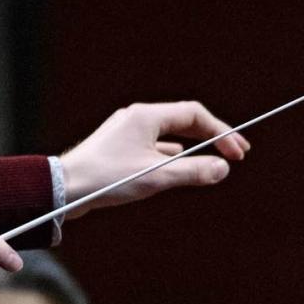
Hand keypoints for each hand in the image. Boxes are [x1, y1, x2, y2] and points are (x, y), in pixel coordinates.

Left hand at [57, 100, 247, 220]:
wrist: (64, 188)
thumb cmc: (106, 179)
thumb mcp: (155, 177)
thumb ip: (192, 172)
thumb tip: (223, 168)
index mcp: (146, 117)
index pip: (194, 114)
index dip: (221, 132)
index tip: (238, 152)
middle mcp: (136, 119)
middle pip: (184, 120)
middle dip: (211, 136)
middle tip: (235, 154)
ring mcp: (126, 132)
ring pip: (169, 134)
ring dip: (193, 145)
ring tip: (212, 160)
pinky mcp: (119, 147)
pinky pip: (154, 145)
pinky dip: (172, 153)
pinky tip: (177, 163)